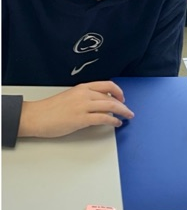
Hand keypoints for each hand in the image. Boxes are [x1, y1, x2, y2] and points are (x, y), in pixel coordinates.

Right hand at [16, 81, 133, 138]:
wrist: (35, 116)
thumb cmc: (49, 109)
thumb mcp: (70, 97)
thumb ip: (84, 98)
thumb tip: (99, 104)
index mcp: (81, 88)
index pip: (107, 85)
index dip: (118, 91)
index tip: (122, 97)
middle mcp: (84, 95)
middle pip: (111, 97)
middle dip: (123, 104)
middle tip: (128, 110)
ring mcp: (83, 106)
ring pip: (110, 106)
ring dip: (122, 112)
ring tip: (127, 116)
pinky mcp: (81, 119)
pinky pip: (103, 118)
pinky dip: (113, 121)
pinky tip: (116, 123)